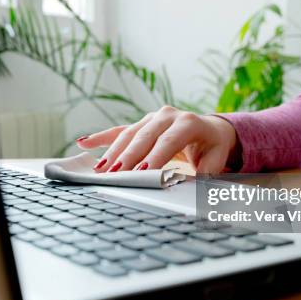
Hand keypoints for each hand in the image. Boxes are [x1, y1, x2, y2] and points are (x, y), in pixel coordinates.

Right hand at [76, 106, 238, 173]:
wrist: (211, 129)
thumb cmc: (213, 147)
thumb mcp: (217, 159)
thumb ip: (207, 171)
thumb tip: (194, 184)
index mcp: (187, 123)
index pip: (168, 141)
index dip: (154, 157)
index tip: (142, 172)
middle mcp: (167, 115)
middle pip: (144, 137)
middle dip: (128, 157)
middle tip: (115, 174)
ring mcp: (151, 117)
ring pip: (129, 133)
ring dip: (113, 152)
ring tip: (100, 170)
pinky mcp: (140, 123)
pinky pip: (118, 130)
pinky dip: (101, 137)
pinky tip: (84, 142)